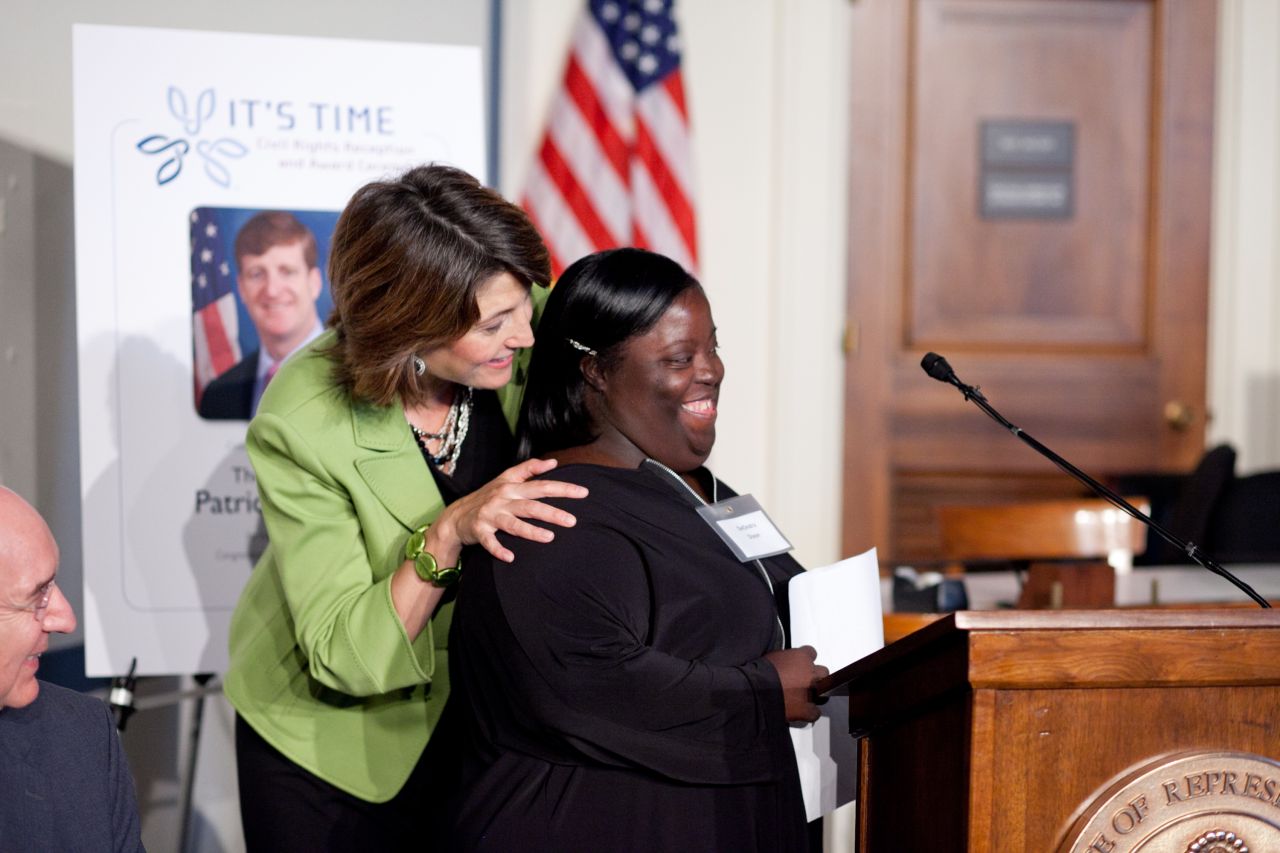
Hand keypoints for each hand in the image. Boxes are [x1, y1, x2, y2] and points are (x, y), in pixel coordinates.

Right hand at [434, 457, 587, 562]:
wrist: (456, 515)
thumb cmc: (487, 496)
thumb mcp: (505, 478)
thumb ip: (529, 469)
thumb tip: (553, 462)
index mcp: (511, 486)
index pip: (541, 485)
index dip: (562, 488)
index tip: (583, 493)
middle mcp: (502, 499)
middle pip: (531, 505)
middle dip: (552, 512)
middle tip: (573, 521)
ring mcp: (490, 515)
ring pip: (513, 523)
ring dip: (530, 531)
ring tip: (550, 537)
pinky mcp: (479, 530)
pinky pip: (490, 541)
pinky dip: (498, 549)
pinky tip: (510, 557)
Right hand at [764, 645, 828, 723]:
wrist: (757, 690)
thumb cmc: (761, 673)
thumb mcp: (773, 657)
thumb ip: (785, 659)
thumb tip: (785, 664)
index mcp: (802, 657)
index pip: (811, 653)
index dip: (805, 659)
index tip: (801, 663)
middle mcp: (811, 673)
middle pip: (823, 672)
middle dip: (814, 676)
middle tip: (803, 680)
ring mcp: (811, 692)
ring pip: (825, 691)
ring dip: (816, 693)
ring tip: (805, 696)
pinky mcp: (807, 709)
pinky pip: (816, 712)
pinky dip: (810, 712)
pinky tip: (803, 712)